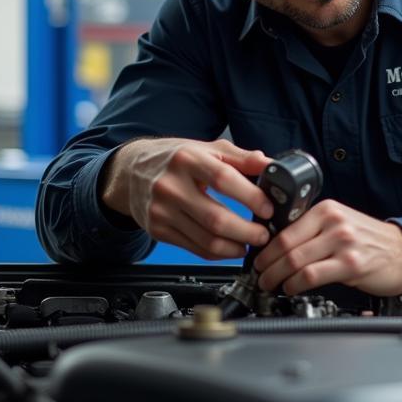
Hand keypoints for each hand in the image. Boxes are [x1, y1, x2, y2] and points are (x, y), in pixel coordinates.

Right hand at [100, 137, 273, 259]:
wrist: (131, 172)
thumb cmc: (175, 158)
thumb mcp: (207, 148)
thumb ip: (241, 157)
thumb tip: (271, 165)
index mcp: (187, 159)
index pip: (224, 180)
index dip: (250, 197)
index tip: (268, 208)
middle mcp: (170, 186)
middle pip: (216, 218)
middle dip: (247, 231)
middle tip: (265, 234)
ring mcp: (161, 211)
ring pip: (206, 240)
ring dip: (235, 247)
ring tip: (251, 243)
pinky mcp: (157, 230)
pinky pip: (194, 248)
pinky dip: (218, 253)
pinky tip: (231, 248)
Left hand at [254, 199, 401, 296]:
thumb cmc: (370, 241)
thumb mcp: (341, 224)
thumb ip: (313, 230)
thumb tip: (278, 246)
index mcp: (327, 210)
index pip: (285, 228)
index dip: (266, 248)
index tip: (258, 258)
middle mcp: (335, 223)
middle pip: (286, 246)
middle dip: (266, 265)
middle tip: (259, 275)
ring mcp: (344, 243)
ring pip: (296, 261)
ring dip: (276, 277)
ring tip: (270, 284)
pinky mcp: (351, 265)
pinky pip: (312, 276)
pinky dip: (295, 285)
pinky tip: (291, 289)